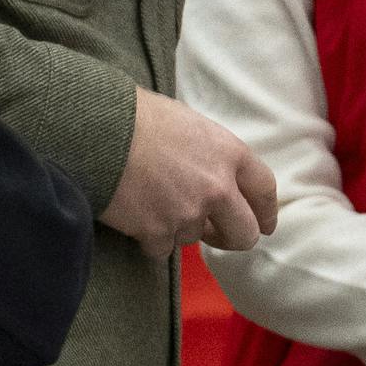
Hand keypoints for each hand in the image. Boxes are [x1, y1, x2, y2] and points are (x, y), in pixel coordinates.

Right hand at [99, 89, 278, 251]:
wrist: (99, 130)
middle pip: (244, 233)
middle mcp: (218, 188)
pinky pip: (162, 249)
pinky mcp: (158, 232)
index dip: (266, 213)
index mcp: (230, 154)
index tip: (264, 226)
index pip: (265, 191)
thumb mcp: (190, 124)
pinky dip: (150, 239)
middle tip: (218, 236)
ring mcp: (188, 213)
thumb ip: (212, 155)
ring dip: (178, 228)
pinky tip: (136, 216)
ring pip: (194, 238)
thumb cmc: (139, 117)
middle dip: (233, 238)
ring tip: (153, 199)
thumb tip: (217, 177)